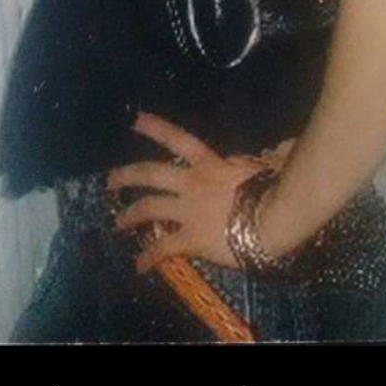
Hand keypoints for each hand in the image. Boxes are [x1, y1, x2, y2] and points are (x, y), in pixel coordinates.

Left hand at [105, 113, 295, 273]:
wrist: (275, 219)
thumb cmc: (273, 189)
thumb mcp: (257, 167)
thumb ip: (248, 161)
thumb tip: (252, 156)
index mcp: (209, 164)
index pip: (178, 139)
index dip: (156, 128)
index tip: (136, 120)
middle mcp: (192, 183)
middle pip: (151, 174)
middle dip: (127, 175)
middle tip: (110, 181)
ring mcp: (189, 211)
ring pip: (149, 208)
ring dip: (130, 214)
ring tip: (117, 221)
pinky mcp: (191, 239)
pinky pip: (163, 248)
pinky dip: (148, 257)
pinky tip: (139, 265)